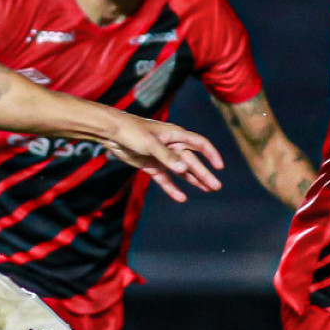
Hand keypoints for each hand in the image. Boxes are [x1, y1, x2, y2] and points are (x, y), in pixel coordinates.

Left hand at [101, 116, 223, 202]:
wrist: (111, 133)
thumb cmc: (132, 131)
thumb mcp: (151, 143)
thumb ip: (167, 157)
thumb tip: (184, 170)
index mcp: (175, 135)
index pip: (199, 144)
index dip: (211, 154)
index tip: (219, 167)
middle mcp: (171, 146)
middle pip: (192, 161)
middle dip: (204, 173)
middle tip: (216, 187)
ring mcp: (161, 157)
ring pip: (181, 171)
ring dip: (193, 180)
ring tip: (206, 190)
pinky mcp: (151, 165)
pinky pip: (165, 178)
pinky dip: (172, 188)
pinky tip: (181, 197)